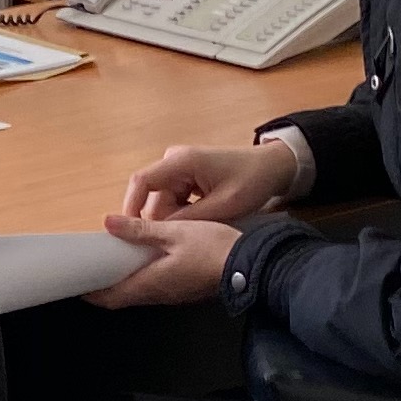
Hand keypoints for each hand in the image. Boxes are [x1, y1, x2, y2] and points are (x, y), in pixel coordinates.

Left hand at [89, 211, 236, 309]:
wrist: (249, 264)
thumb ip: (140, 229)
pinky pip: (156, 287)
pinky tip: (144, 260)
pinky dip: (142, 277)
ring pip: (140, 292)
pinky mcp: (184, 290)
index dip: (92, 292)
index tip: (78, 283)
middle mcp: (159, 295)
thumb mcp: (174, 231)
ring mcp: (173, 295)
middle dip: (106, 286)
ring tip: (115, 260)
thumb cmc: (213, 248)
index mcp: (151, 283)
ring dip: (125, 280)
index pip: (112, 297)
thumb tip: (108, 224)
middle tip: (94, 268)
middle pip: (123, 297)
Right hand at [124, 137, 300, 224]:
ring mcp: (178, 168)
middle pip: (151, 196)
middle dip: (162, 220)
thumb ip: (188, 220)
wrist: (272, 167)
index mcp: (182, 161)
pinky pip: (172, 200)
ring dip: (175, 219)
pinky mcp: (185, 176)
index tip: (128, 232)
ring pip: (162, 201)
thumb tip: (158, 233)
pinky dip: (181, 214)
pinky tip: (200, 221)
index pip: (142, 181)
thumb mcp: (222, 207)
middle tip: (180, 239)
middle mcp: (174, 161)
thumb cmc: (251, 182)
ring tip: (199, 227)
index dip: (130, 206)